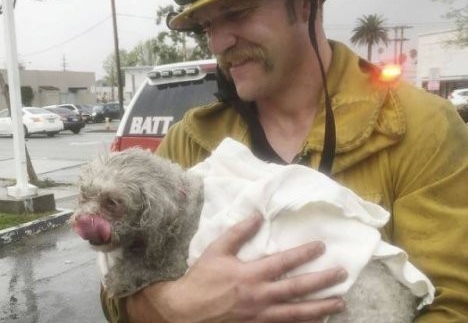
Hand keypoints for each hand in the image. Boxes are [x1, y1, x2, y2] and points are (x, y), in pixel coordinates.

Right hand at [128, 212, 346, 321]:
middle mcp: (260, 296)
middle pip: (297, 289)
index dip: (304, 254)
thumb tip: (257, 216)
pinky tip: (316, 321)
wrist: (187, 312)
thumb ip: (238, 233)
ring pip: (297, 313)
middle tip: (342, 275)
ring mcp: (261, 316)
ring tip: (340, 303)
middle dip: (322, 282)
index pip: (283, 262)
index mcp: (251, 275)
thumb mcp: (217, 251)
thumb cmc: (202, 279)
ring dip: (320, 308)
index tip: (321, 247)